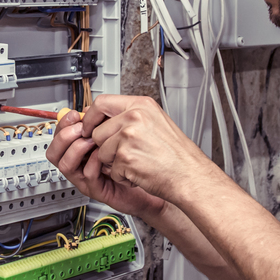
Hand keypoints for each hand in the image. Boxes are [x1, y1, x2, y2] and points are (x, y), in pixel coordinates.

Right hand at [46, 107, 166, 218]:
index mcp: (81, 149)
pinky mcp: (98, 189)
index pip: (59, 136)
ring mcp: (86, 177)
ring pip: (65, 164)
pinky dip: (93, 163)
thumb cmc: (137, 158)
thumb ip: (102, 123)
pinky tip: (104, 155)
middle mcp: (80, 163)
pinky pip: (87, 175)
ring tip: (91, 140)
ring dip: (76, 148)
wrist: (155, 180)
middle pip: (54, 151)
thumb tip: (89, 109)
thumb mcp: (118, 133)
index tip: (74, 115)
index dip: (63, 124)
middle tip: (80, 128)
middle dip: (64, 135)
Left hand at [79, 95, 207, 202]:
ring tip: (137, 162)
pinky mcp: (125, 157)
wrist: (190, 176)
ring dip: (114, 163)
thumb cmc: (177, 154)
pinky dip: (123, 176)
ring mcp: (128, 137)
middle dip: (104, 146)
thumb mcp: (155, 122)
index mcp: (141, 105)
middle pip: (97, 131)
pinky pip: (111, 170)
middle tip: (123, 154)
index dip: (91, 117)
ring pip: (101, 152)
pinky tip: (139, 172)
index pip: (101, 102)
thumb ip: (129, 116)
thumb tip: (100, 115)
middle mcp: (134, 117)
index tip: (88, 127)